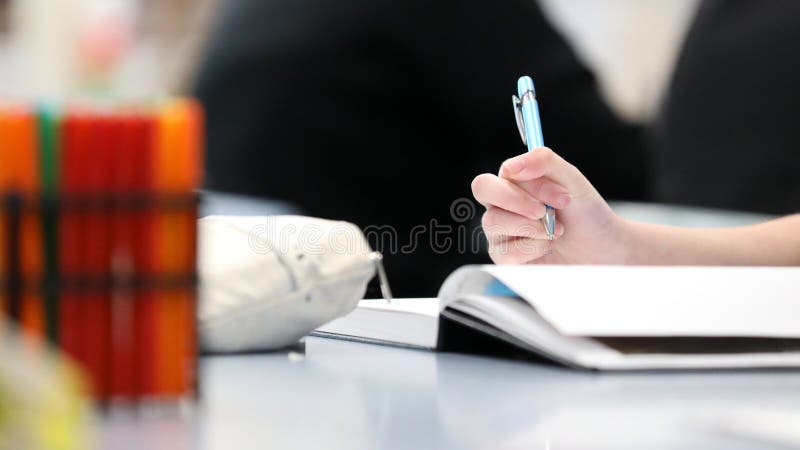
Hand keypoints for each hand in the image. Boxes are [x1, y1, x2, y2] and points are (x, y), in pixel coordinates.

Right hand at [471, 147, 629, 263]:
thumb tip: (511, 166)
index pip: (504, 172)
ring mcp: (500, 231)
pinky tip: (546, 248)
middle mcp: (503, 204)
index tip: (562, 196)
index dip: (530, 183)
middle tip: (545, 212)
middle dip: (517, 199)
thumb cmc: (585, 214)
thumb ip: (543, 161)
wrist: (601, 250)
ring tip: (556, 232)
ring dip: (532, 227)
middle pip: (482, 188)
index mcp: (516, 182)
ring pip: (493, 221)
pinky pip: (505, 251)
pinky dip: (533, 248)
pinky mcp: (505, 257)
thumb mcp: (572, 179)